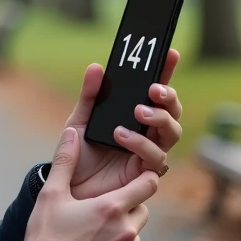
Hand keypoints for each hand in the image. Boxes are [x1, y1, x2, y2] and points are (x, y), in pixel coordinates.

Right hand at [24, 127, 157, 240]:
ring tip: (92, 233)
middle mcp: (127, 231)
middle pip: (142, 207)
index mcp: (112, 207)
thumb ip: (65, 161)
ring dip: (122, 229)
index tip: (135, 176)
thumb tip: (71, 132)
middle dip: (127, 204)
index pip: (149, 183)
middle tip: (101, 208)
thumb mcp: (51, 195)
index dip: (143, 178)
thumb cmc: (46, 236)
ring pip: (135, 233)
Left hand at [65, 49, 182, 199]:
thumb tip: (96, 67)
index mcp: (134, 116)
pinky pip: (155, 157)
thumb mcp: (79, 121)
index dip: (166, 72)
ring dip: (158, 119)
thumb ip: (89, 96)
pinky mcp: (144, 173)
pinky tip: (122, 135)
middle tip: (154, 89)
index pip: (156, 92)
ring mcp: (148, 153)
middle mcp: (147, 133)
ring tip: (137, 112)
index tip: (170, 53)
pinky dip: (141, 143)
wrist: (68, 187)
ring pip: (172, 133)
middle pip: (173, 112)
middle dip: (169, 97)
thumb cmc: (77, 154)